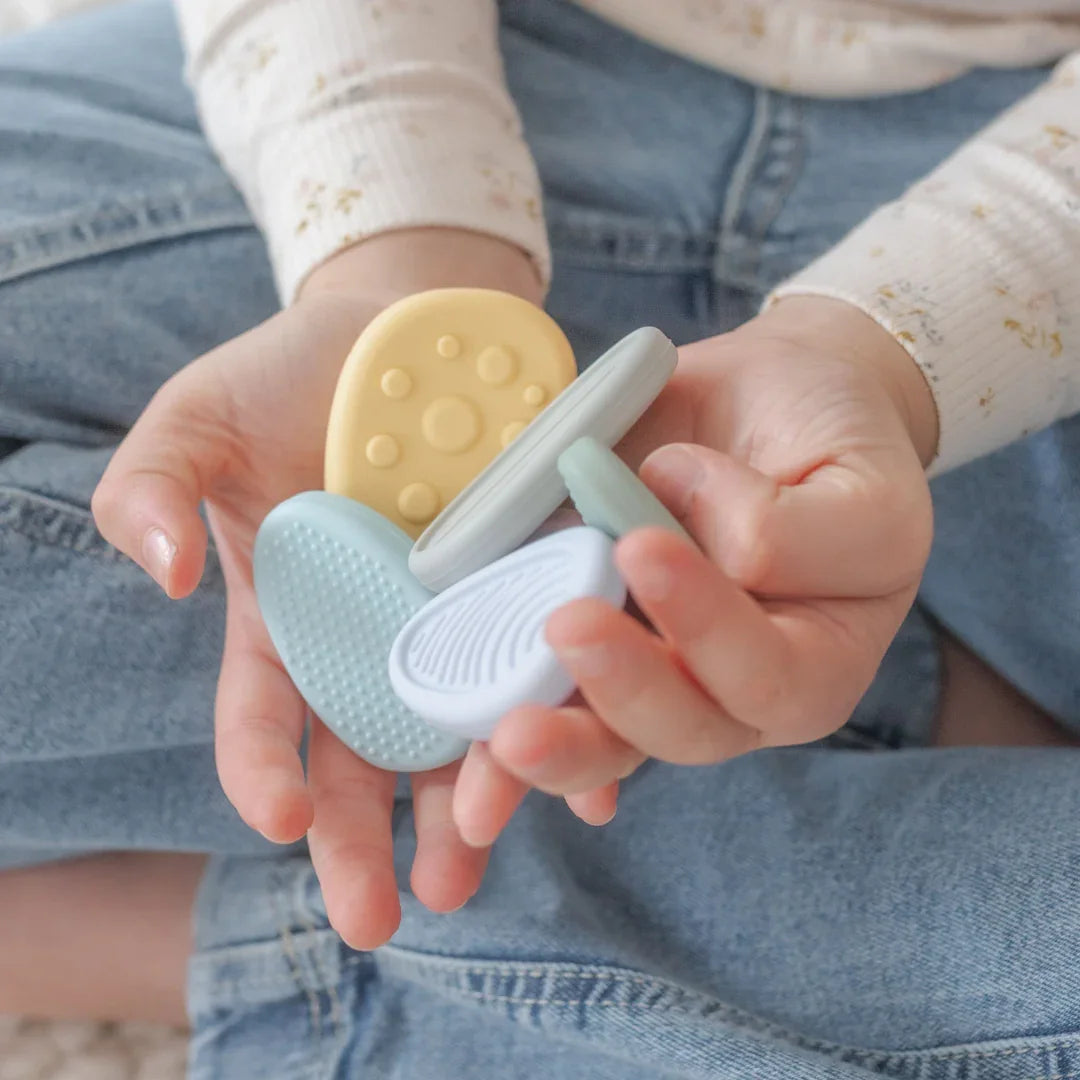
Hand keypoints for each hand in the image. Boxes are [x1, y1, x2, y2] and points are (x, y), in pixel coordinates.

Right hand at [92, 229, 556, 946]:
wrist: (407, 327)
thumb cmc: (292, 373)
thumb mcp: (200, 419)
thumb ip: (151, 488)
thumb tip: (162, 575)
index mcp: (289, 621)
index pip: (265, 716)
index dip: (264, 771)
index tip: (280, 816)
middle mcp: (373, 641)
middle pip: (363, 758)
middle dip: (364, 841)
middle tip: (380, 918)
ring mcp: (455, 622)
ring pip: (458, 737)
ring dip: (465, 812)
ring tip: (466, 874)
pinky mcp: (529, 589)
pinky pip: (548, 674)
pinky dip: (566, 729)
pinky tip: (587, 786)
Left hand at [452, 296, 937, 844]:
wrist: (766, 404)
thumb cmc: (827, 441)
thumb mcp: (863, 480)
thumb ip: (802, 530)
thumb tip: (680, 528)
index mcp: (815, 662)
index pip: (766, 675)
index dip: (704, 626)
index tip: (642, 547)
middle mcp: (731, 688)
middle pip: (683, 729)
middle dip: (620, 692)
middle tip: (564, 627)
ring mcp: (657, 671)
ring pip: (612, 739)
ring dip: (558, 743)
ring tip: (505, 736)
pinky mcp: (597, 642)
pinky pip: (558, 699)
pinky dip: (516, 737)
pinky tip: (487, 751)